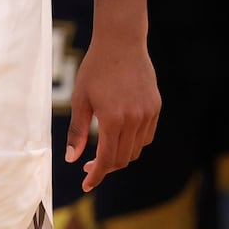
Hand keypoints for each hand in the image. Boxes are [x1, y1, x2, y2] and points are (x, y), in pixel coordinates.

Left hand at [66, 28, 158, 191]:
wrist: (121, 43)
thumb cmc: (95, 69)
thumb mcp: (80, 99)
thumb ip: (77, 131)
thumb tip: (72, 159)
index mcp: (113, 119)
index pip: (107, 159)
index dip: (97, 175)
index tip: (86, 184)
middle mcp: (134, 120)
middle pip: (123, 158)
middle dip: (105, 167)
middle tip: (88, 166)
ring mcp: (148, 114)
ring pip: (136, 149)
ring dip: (120, 155)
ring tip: (102, 150)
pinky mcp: (156, 108)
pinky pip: (146, 135)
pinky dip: (133, 142)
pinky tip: (119, 136)